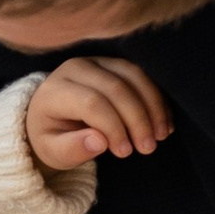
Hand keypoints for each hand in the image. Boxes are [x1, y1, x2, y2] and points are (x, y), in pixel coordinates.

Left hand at [25, 52, 171, 169]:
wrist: (50, 116)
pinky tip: (164, 122)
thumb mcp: (53, 151)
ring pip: (133, 76)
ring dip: (153, 106)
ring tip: (161, 136)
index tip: (125, 152)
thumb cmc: (52, 137)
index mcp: (55, 90)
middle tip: (149, 148)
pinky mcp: (114, 62)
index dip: (113, 127)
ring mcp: (97, 61)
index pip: (91, 103)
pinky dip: (156, 98)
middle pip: (116, 88)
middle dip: (138, 119)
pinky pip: (141, 74)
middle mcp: (75, 68)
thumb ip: (72, 148)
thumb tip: (100, 141)